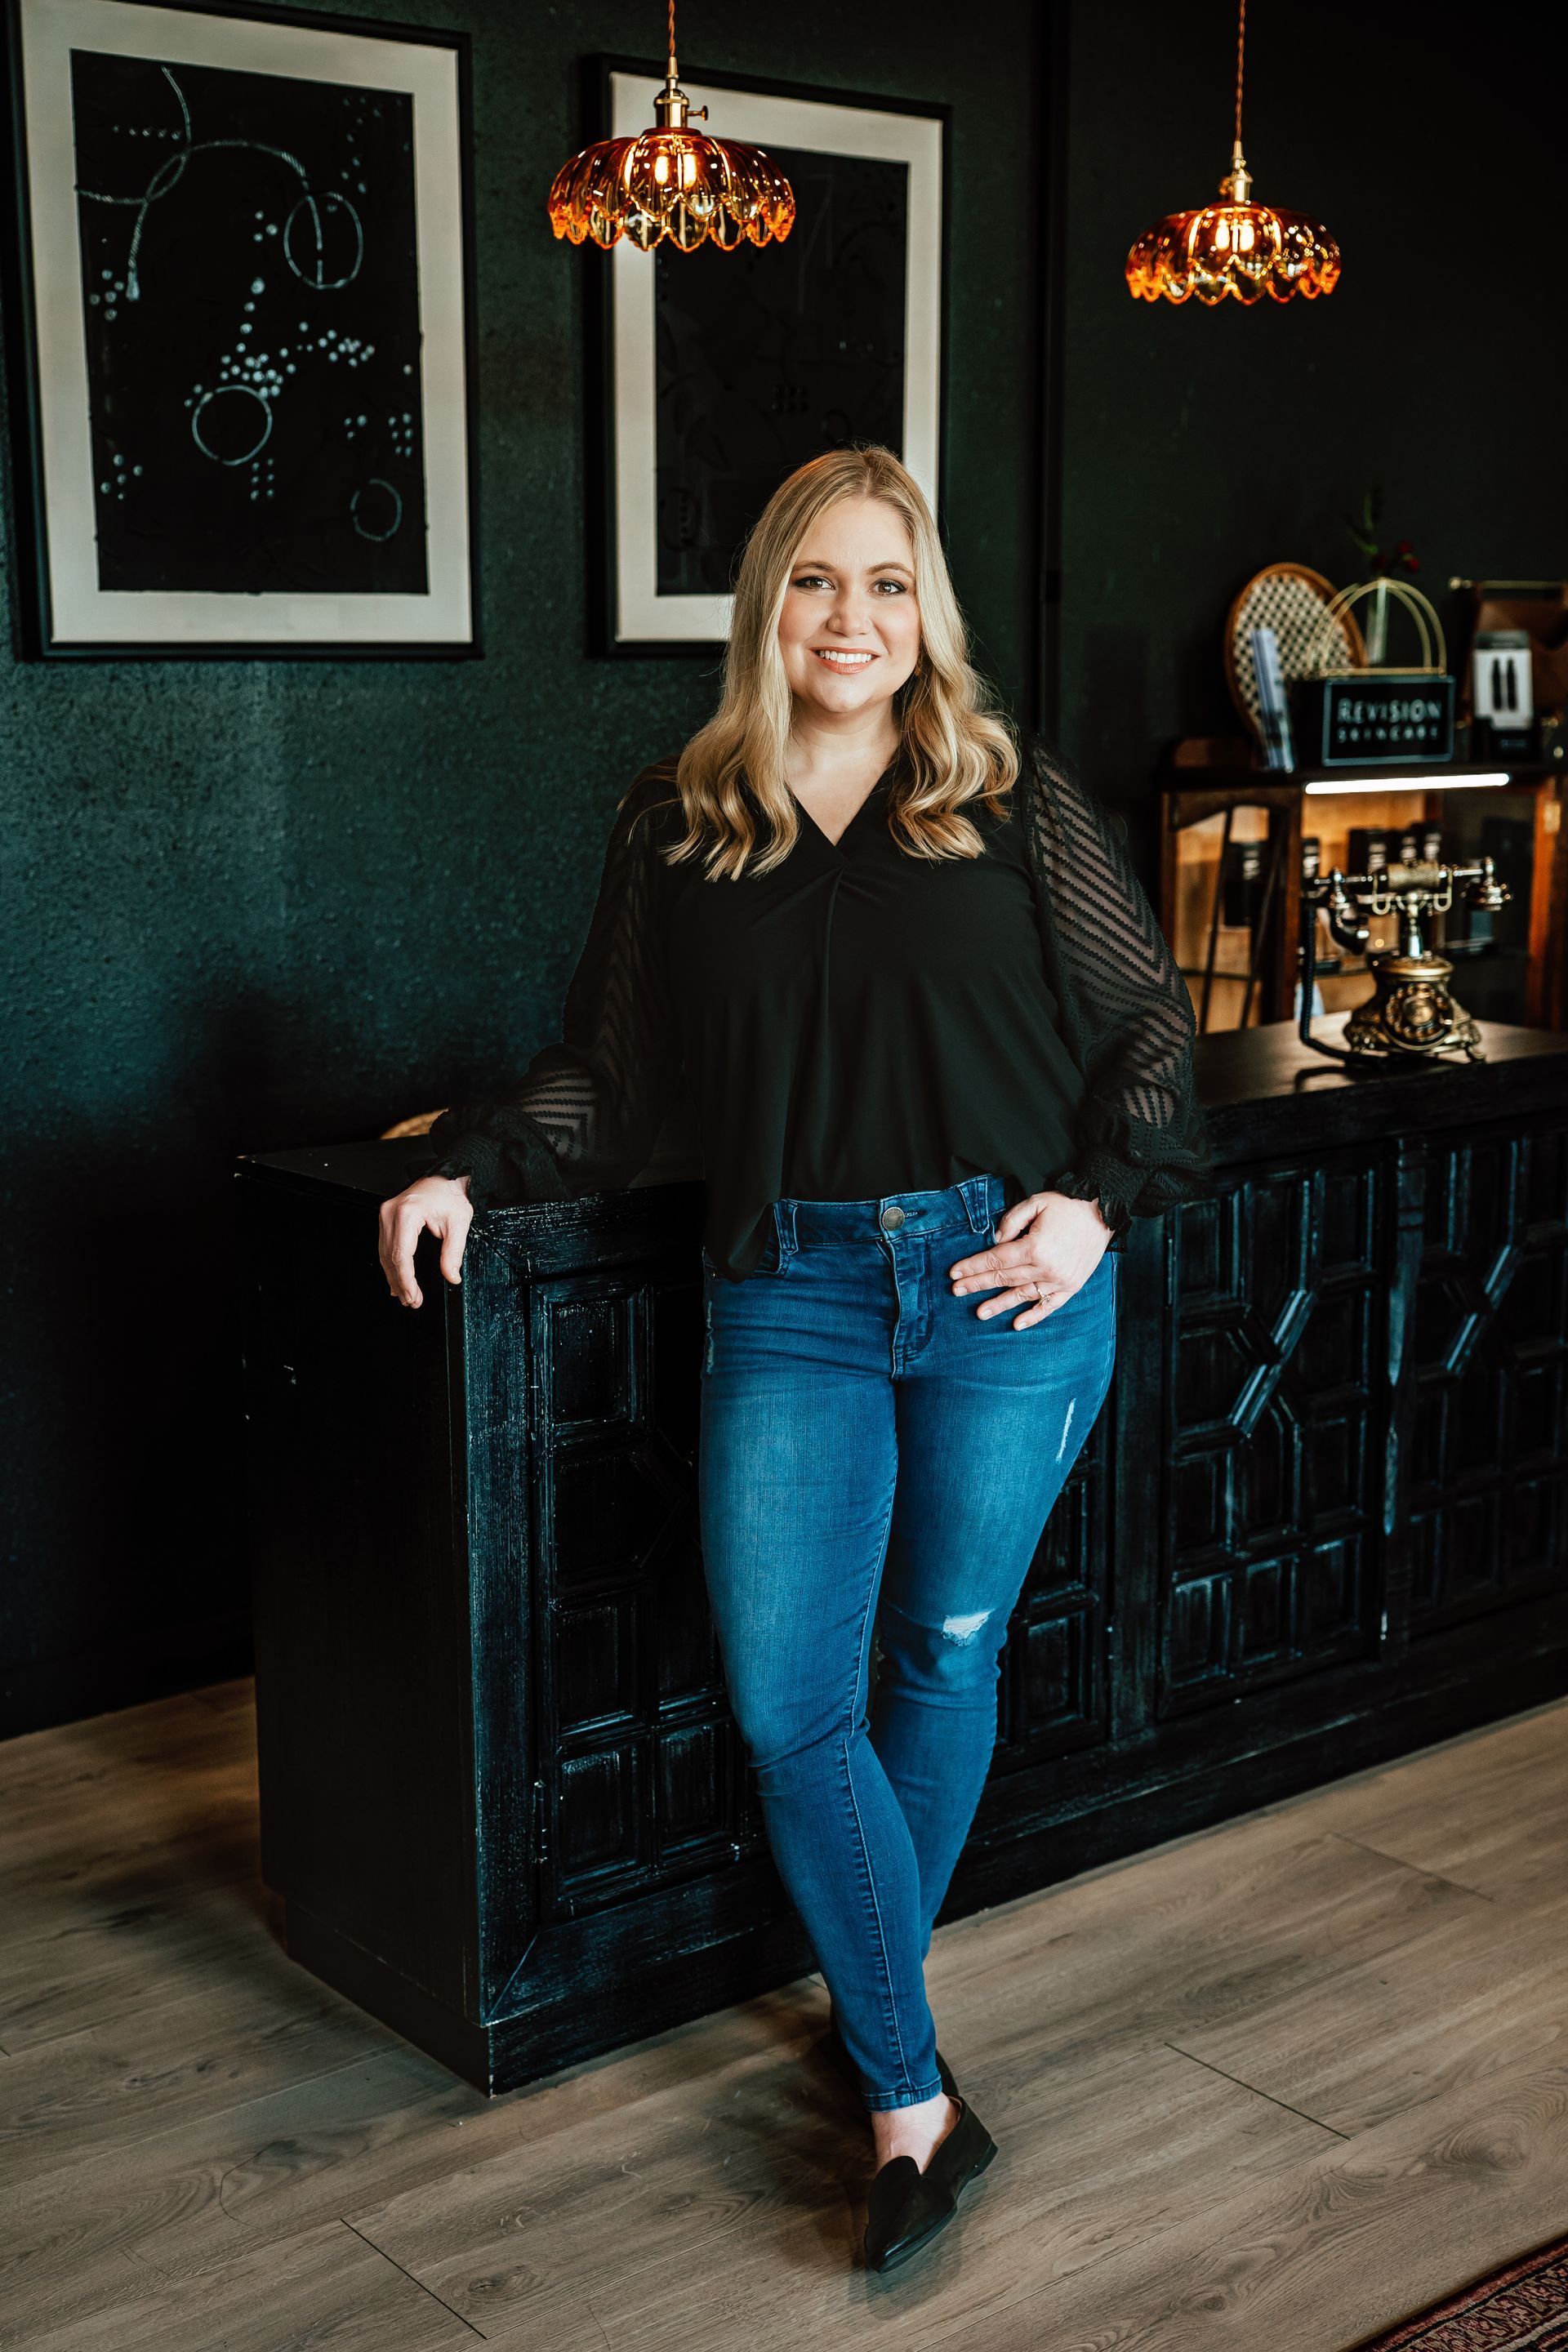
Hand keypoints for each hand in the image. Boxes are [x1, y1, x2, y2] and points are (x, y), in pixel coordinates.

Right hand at [378, 1173, 472, 1307]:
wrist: (446, 1178)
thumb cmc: (451, 1195)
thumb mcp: (459, 1224)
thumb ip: (454, 1252)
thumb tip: (452, 1276)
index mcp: (407, 1213)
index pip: (402, 1255)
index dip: (406, 1280)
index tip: (414, 1296)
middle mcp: (391, 1213)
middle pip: (390, 1257)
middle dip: (400, 1283)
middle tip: (412, 1301)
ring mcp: (386, 1214)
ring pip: (384, 1254)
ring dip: (394, 1277)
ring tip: (405, 1296)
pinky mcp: (387, 1217)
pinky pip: (385, 1246)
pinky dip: (390, 1265)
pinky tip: (396, 1279)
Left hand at [948, 1191, 1110, 1327]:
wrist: (1104, 1212)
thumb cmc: (1068, 1205)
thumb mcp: (1036, 1203)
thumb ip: (1012, 1220)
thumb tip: (995, 1241)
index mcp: (1035, 1247)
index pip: (996, 1260)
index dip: (973, 1266)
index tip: (955, 1273)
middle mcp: (1046, 1268)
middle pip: (1004, 1278)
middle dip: (978, 1284)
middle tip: (957, 1291)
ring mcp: (1059, 1280)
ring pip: (1022, 1295)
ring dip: (1000, 1304)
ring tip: (980, 1313)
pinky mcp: (1071, 1286)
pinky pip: (1049, 1306)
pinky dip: (1033, 1316)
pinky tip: (1017, 1324)